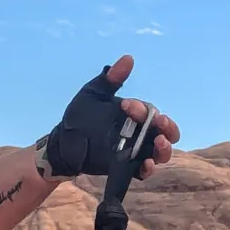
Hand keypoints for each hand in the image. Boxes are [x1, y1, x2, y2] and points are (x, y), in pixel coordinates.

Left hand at [41, 55, 180, 181]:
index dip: (143, 109)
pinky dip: (148, 168)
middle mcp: (139, 133)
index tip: (125, 106)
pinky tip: (146, 164)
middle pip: (166, 132)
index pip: (150, 111)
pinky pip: (142, 170)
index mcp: (135, 115)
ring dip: (163, 148)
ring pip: (160, 152)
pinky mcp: (125, 167)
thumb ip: (110, 79)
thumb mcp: (93, 94)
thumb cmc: (78, 116)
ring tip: (159, 143)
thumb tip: (128, 59)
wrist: (62, 144)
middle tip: (160, 123)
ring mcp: (134, 150)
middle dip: (168, 127)